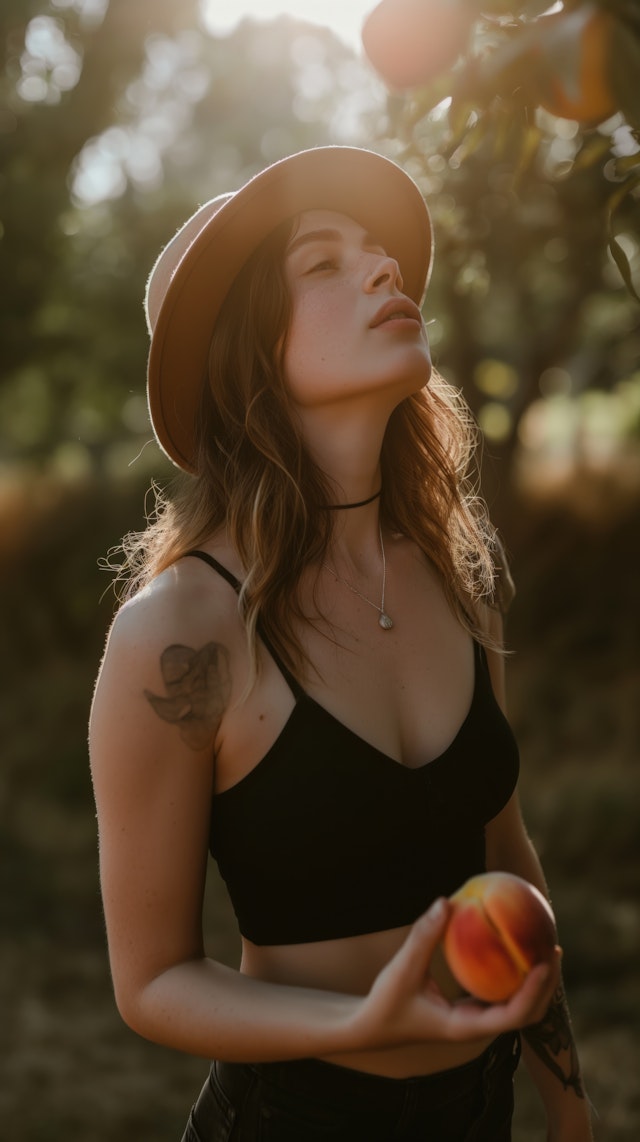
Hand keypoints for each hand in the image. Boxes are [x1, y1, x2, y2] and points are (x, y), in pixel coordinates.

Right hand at [353, 897, 561, 1050]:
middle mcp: (477, 1027)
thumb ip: (423, 937)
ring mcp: (475, 1021)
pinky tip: (513, 946)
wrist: (371, 1027)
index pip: (513, 1015)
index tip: (545, 962)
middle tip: (554, 948)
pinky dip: (513, 975)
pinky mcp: (468, 1011)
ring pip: (518, 1005)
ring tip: (544, 945)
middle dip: (546, 985)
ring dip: (535, 982)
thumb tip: (446, 901)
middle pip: (527, 1013)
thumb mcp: (401, 969)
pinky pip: (500, 993)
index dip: (534, 991)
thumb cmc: (385, 1002)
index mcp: (466, 1028)